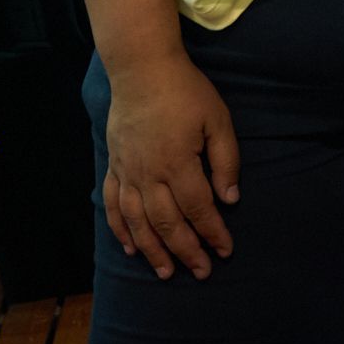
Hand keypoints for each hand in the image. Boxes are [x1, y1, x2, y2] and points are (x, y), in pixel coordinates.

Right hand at [101, 49, 239, 279]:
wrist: (142, 70)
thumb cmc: (186, 92)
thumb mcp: (218, 120)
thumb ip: (226, 161)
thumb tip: (230, 199)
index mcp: (178, 162)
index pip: (198, 208)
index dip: (213, 232)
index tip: (225, 250)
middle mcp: (149, 174)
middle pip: (167, 222)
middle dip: (186, 251)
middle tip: (202, 272)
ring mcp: (127, 172)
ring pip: (138, 222)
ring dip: (153, 250)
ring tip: (167, 272)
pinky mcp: (114, 166)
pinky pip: (113, 206)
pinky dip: (120, 231)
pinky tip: (131, 249)